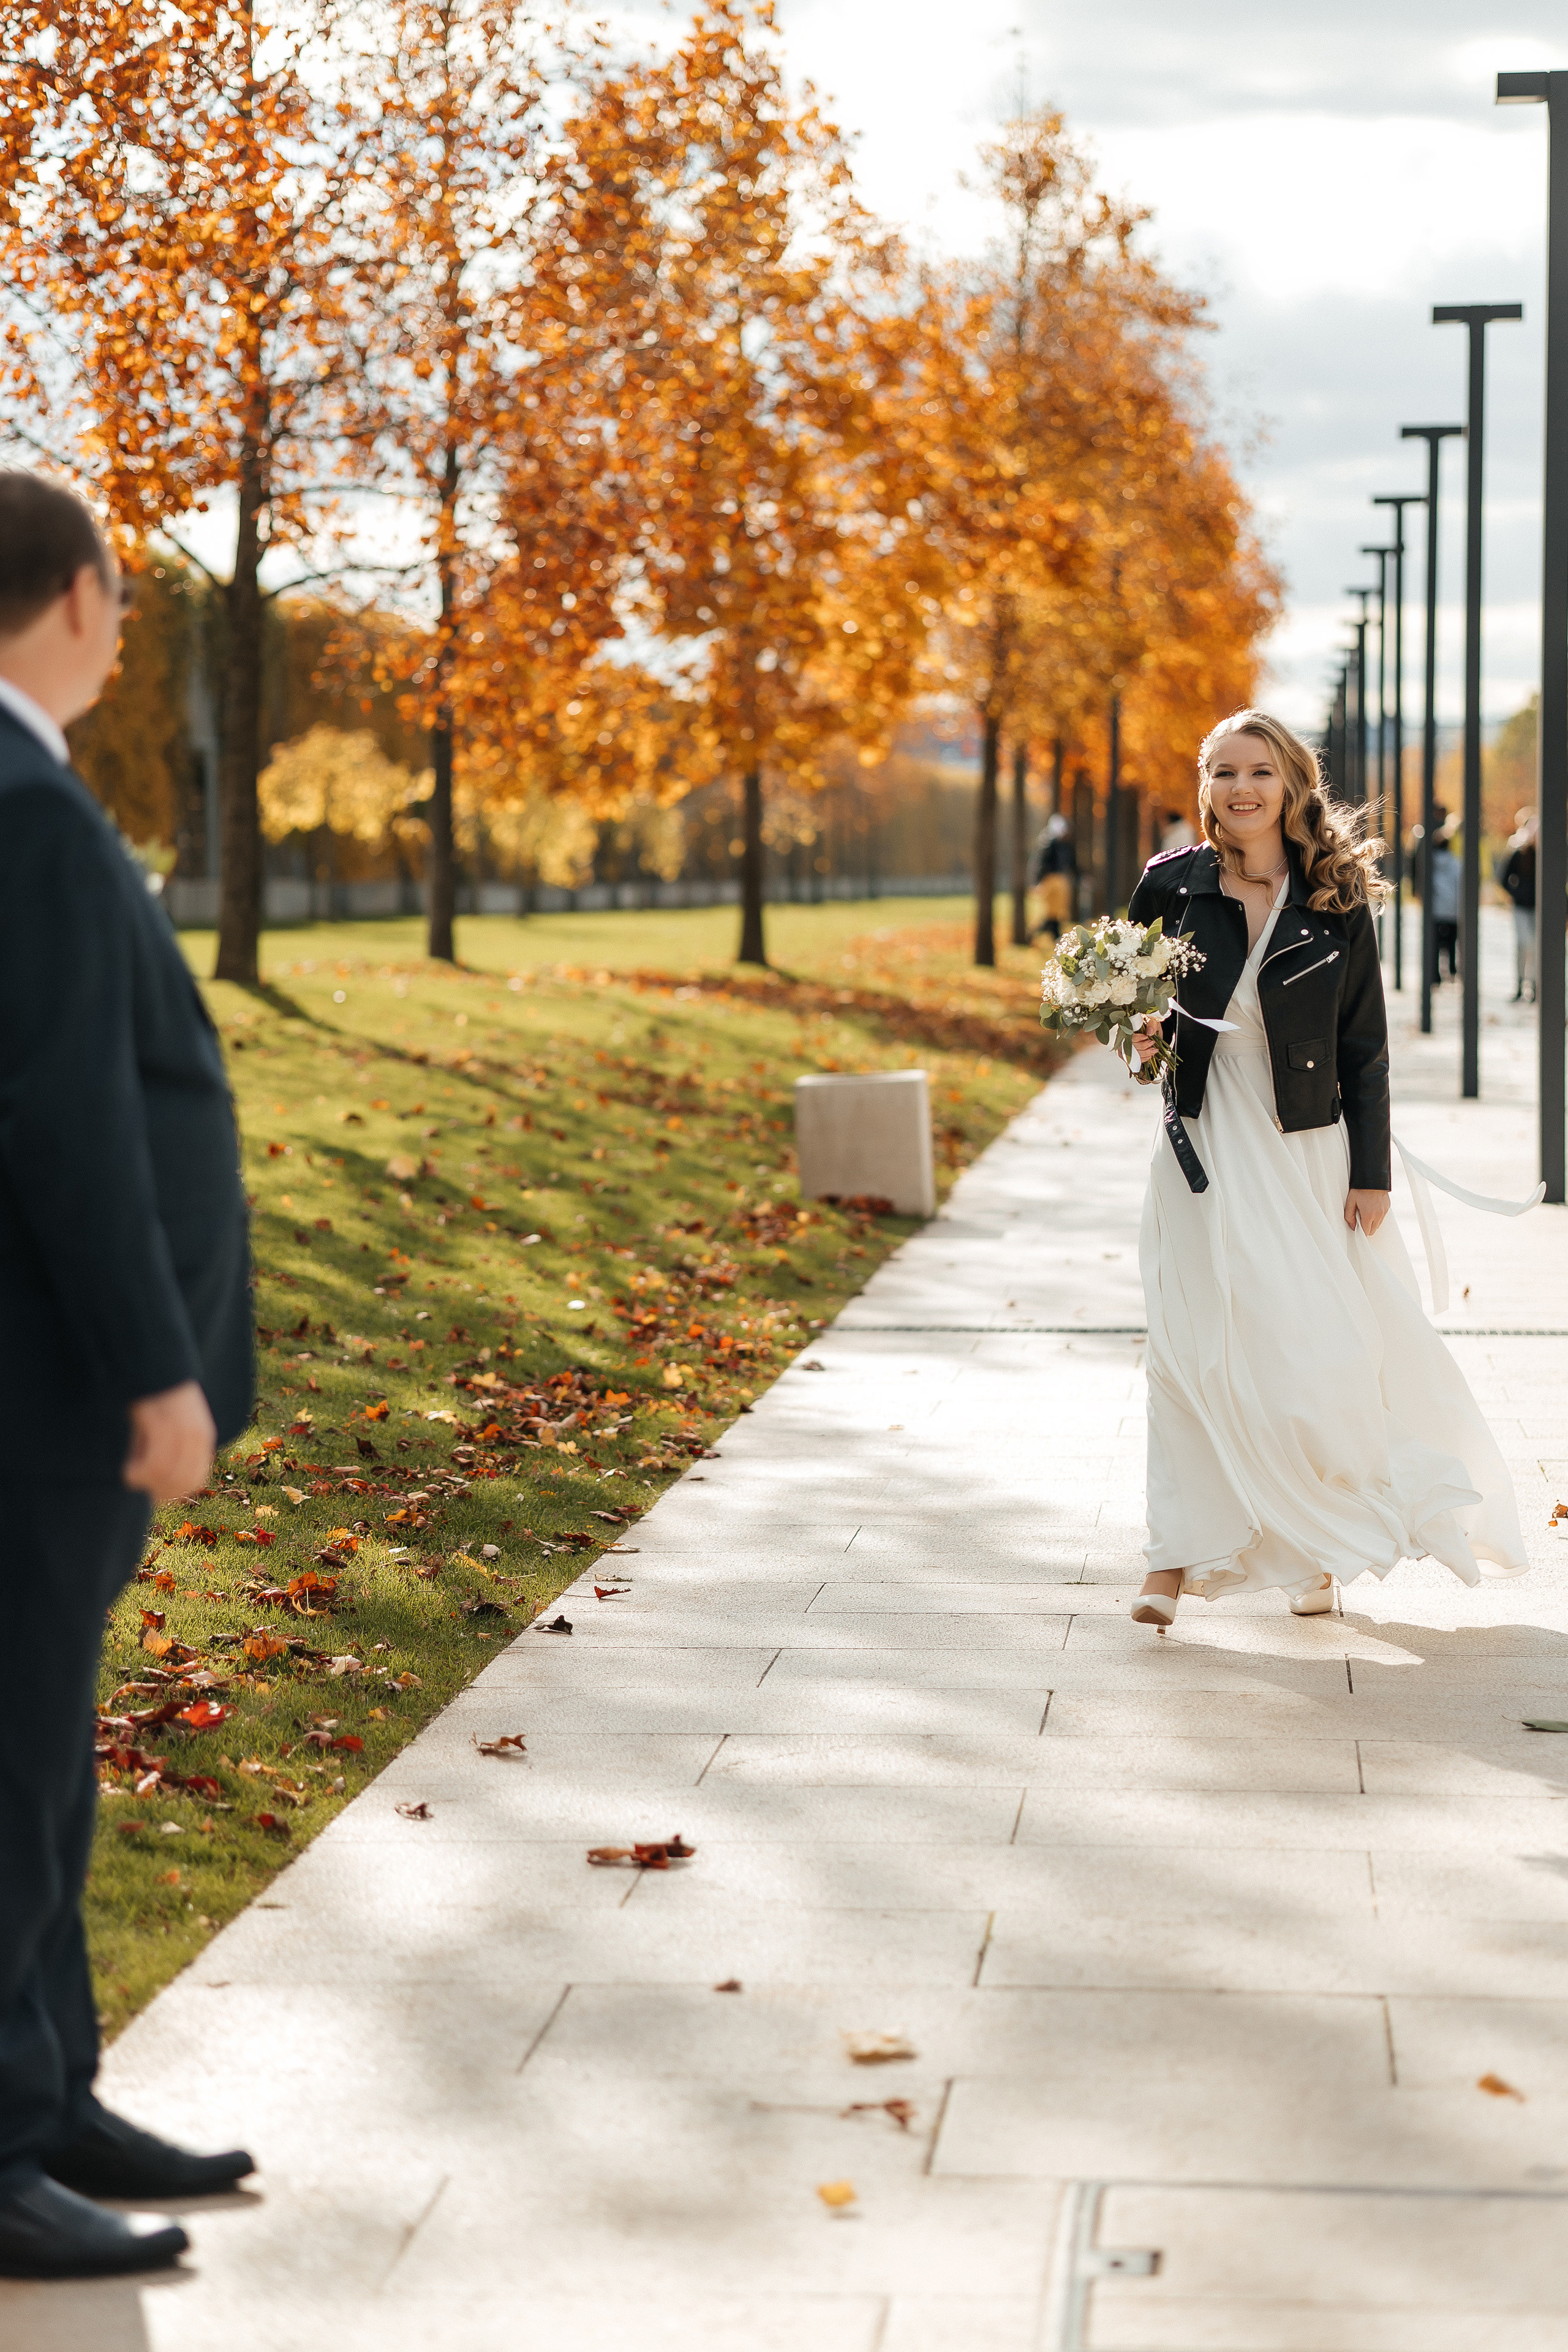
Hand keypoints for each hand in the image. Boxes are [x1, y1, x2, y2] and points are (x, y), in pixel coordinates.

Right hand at [123, 1380, 215, 1500]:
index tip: (150, 1493)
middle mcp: (197, 1436)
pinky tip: (126, 1469)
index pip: (194, 1481)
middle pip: (182, 1483)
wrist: (151, 1365)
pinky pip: (154, 1463)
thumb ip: (169, 1449)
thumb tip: (154, 1482)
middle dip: (157, 1491)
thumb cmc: (155, 1397)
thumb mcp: (170, 1424)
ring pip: (168, 1476)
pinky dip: (139, 1473)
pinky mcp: (162, 1423)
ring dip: (146, 1483)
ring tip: (128, 1473)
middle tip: (136, 1484)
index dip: (171, 1493)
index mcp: (202, 1437)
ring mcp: (182, 1430)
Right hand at [1128, 1016, 1161, 1065]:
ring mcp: (1126, 1047)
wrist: (1152, 1029)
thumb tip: (1150, 1032)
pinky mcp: (1131, 1054)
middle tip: (1152, 1043)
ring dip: (1145, 1053)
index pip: (1129, 1035)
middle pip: (1131, 1046)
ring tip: (1154, 1050)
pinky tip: (1149, 1056)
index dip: (1138, 1037)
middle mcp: (1124, 1038)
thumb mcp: (1152, 1020)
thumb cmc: (1150, 1024)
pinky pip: (1135, 1060)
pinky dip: (1143, 1058)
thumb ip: (1152, 1024)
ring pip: (1133, 1055)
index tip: (1146, 1037)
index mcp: (1127, 1028)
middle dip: (1143, 1046)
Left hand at [1344, 1189, 1389, 1236]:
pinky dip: (1377, 1216)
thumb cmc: (1361, 1188)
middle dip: (1366, 1227)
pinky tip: (1371, 1208)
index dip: (1360, 1231)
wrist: (1372, 1177)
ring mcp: (1384, 1211)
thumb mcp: (1350, 1201)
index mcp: (1368, 1215)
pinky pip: (1382, 1217)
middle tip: (1359, 1218)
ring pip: (1378, 1224)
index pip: (1366, 1232)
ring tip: (1365, 1211)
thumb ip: (1349, 1216)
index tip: (1357, 1227)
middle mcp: (1378, 1214)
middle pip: (1373, 1230)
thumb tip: (1352, 1225)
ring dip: (1372, 1222)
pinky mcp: (1387, 1207)